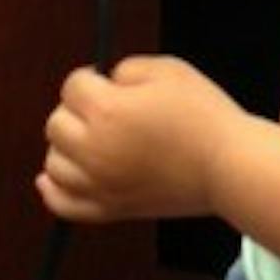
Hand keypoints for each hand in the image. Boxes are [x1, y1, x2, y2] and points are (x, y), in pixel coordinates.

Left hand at [38, 54, 239, 223]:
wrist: (228, 166)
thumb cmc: (203, 115)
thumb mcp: (167, 70)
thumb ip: (126, 69)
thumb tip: (106, 82)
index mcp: (106, 111)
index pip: (72, 86)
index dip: (90, 78)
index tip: (106, 82)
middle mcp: (94, 150)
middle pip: (56, 124)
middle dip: (77, 111)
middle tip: (109, 110)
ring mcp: (99, 184)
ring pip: (54, 162)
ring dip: (67, 146)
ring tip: (94, 140)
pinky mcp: (109, 210)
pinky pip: (63, 204)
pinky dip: (53, 189)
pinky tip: (52, 177)